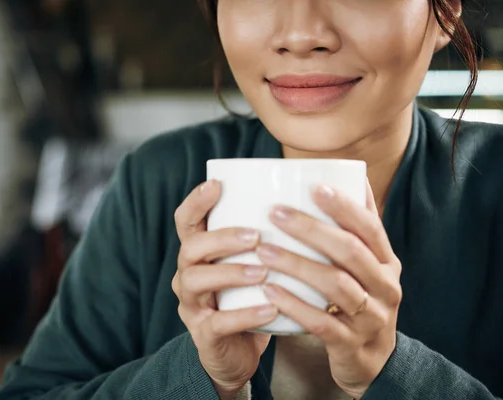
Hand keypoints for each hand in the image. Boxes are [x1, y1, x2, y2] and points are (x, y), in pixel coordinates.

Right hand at [172, 180, 278, 399]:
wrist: (240, 353)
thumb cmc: (252, 298)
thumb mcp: (253, 265)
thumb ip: (266, 239)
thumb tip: (312, 201)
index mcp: (199, 253)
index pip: (186, 220)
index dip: (196, 201)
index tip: (217, 184)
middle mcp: (188, 274)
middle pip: (190, 247)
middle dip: (221, 238)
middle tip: (255, 236)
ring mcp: (192, 306)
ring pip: (196, 281)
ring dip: (230, 272)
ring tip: (262, 271)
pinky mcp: (204, 335)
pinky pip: (218, 323)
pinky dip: (244, 315)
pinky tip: (270, 310)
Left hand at [257, 181, 401, 398]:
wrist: (373, 362)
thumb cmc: (361, 301)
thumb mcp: (369, 267)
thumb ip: (360, 228)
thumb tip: (355, 176)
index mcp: (387, 262)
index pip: (369, 227)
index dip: (344, 206)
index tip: (314, 186)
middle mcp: (385, 287)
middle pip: (350, 252)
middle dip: (312, 229)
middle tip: (275, 213)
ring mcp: (371, 317)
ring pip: (335, 285)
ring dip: (297, 264)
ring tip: (263, 250)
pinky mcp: (351, 344)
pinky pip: (321, 322)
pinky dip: (294, 305)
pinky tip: (270, 290)